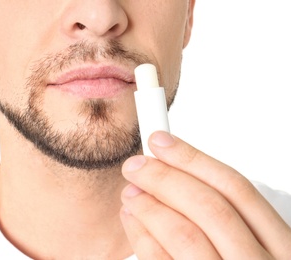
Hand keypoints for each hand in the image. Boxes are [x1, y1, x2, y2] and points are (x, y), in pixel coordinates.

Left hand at [120, 131, 290, 258]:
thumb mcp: (253, 247)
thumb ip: (224, 216)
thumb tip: (174, 171)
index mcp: (281, 247)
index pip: (236, 188)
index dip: (193, 158)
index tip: (161, 141)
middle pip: (208, 206)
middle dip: (165, 178)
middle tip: (136, 165)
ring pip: (184, 235)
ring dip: (149, 206)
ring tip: (130, 192)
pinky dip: (142, 239)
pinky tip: (132, 221)